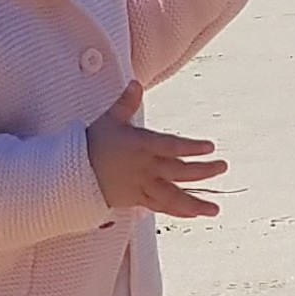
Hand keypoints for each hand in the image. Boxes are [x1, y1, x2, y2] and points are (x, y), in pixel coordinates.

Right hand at [88, 84, 227, 219]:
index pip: (169, 146)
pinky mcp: (136, 200)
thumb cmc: (93, 142)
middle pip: (177, 171)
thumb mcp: (110, 119)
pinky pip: (160, 207)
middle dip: (202, 171)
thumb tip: (135, 82)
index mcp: (139, 145)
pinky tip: (196, 213)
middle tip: (223, 166)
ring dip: (194, 203)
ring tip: (215, 209)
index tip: (210, 147)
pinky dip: (178, 211)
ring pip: (171, 196)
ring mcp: (141, 186)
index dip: (190, 147)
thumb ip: (126, 102)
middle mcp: (144, 167)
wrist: (71, 172)